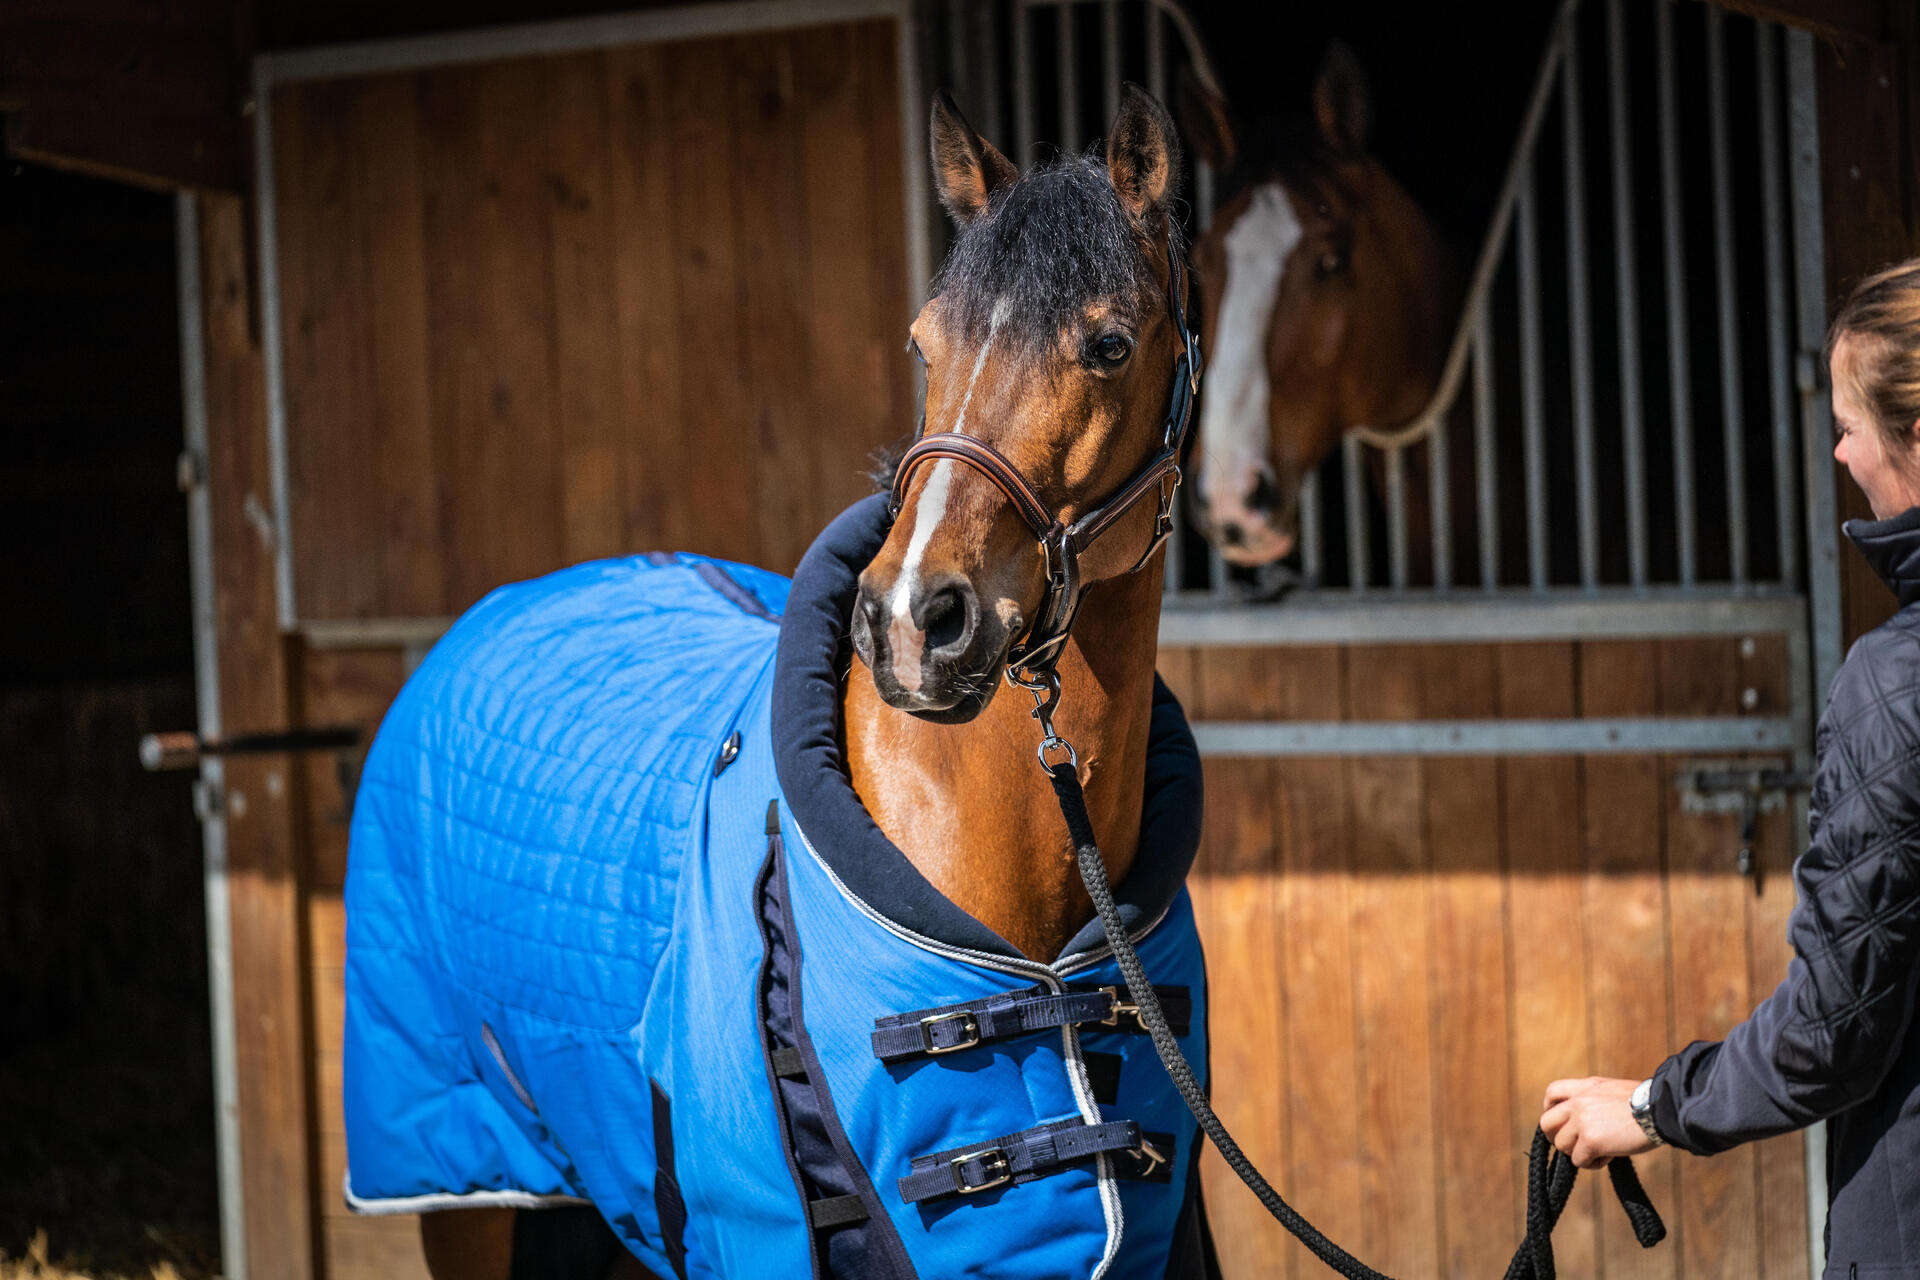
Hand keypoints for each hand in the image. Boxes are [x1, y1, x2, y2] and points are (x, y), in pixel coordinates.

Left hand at [1540, 1077, 1655, 1168]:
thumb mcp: (1613, 1091)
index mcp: (1585, 1087)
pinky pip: (1578, 1160)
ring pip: (1562, 1145)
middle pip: (1546, 1123)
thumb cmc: (1647, 1104)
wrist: (1660, 1111)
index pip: (1552, 1093)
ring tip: (1599, 1154)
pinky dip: (1592, 1164)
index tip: (1562, 1123)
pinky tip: (1608, 1159)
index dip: (1551, 1110)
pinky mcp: (1590, 1141)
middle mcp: (1578, 1102)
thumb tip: (1586, 1120)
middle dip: (1556, 1138)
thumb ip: (1594, 1100)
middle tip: (1574, 1147)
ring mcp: (1582, 1121)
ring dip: (1578, 1153)